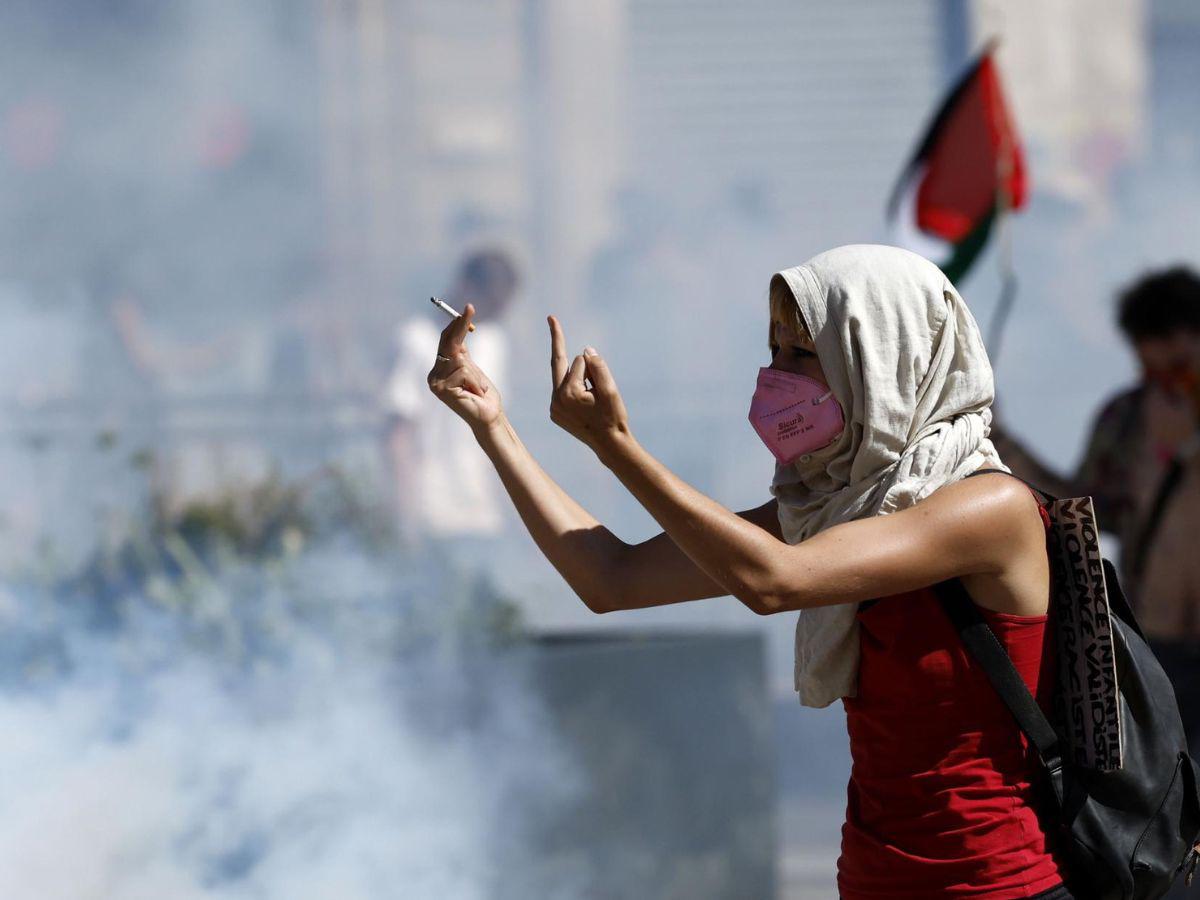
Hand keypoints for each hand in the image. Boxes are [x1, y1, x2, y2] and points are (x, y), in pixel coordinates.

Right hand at [427, 304, 502, 432]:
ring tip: (478, 388)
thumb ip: (462, 353)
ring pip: (459, 359)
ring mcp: (435, 383)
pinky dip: (474, 380)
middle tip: (470, 308)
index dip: (455, 325)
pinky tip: (475, 393)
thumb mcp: (472, 369)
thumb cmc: (482, 395)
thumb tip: (458, 329)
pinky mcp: (441, 390)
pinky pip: (463, 371)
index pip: (445, 341)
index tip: (468, 309)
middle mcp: (434, 375)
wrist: (488, 417)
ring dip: (475, 372)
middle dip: (460, 326)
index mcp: (440, 369)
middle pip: (447, 343)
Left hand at [548, 315, 630, 455]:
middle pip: (561, 365)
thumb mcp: (611, 389)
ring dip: (579, 378)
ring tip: (595, 399)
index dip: (593, 366)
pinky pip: (563, 391)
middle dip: (559, 343)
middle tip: (551, 317)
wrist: (610, 445)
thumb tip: (585, 351)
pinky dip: (574, 389)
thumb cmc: (613, 417)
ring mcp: (553, 408)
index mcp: (567, 393)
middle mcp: (555, 400)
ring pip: (565, 378)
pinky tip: (587, 403)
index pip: (579, 362)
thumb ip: (598, 366)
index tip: (558, 324)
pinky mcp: (555, 413)